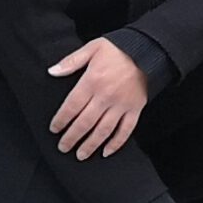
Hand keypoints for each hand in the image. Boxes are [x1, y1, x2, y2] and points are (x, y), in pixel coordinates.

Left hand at [47, 37, 147, 159]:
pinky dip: (116, 143)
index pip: (72, 106)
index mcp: (92, 81)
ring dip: (90, 145)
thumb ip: (71, 61)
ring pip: (103, 130)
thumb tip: (52, 71)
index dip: (61, 120)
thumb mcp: (93, 48)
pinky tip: (106, 152)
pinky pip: (125, 130)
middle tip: (63, 147)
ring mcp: (122, 105)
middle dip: (72, 137)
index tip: (54, 129)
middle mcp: (106, 96)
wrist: (150, 50)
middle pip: (85, 122)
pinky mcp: (135, 109)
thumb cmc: (120, 48)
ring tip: (80, 155)